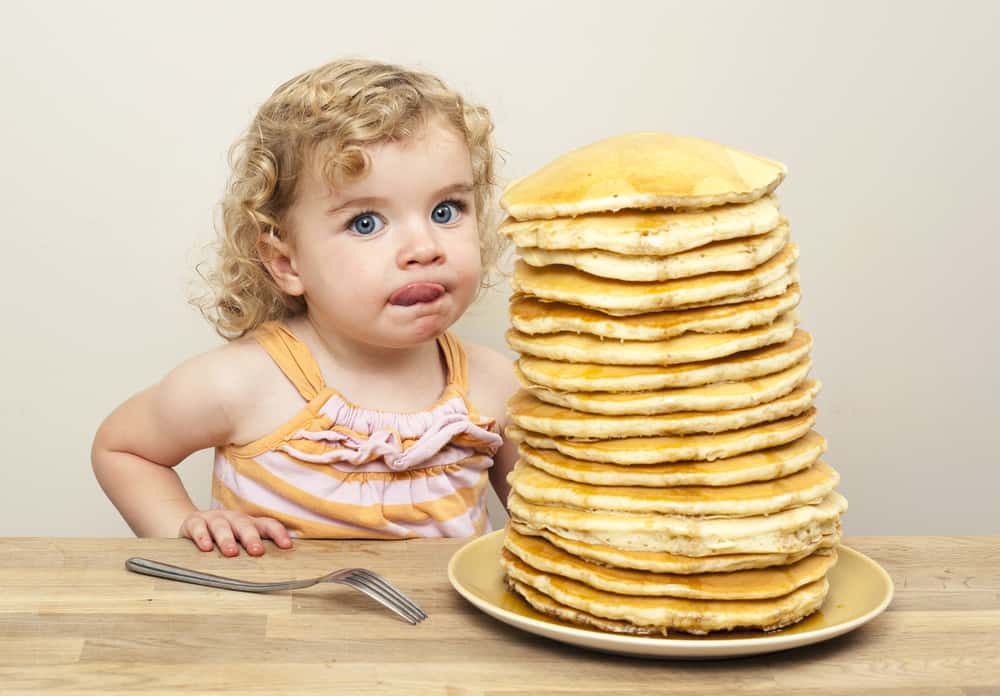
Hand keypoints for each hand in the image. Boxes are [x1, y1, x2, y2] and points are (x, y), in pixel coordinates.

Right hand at [179, 509, 293, 555]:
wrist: (191, 527)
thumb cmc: (220, 539)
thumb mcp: (239, 543)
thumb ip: (253, 552)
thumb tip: (275, 570)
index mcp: (248, 523)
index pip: (267, 524)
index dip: (278, 533)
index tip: (286, 546)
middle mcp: (233, 518)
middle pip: (244, 525)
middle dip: (252, 537)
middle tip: (257, 551)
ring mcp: (213, 518)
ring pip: (222, 526)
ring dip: (227, 539)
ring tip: (231, 552)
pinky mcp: (194, 522)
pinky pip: (198, 527)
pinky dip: (202, 536)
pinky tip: (205, 547)